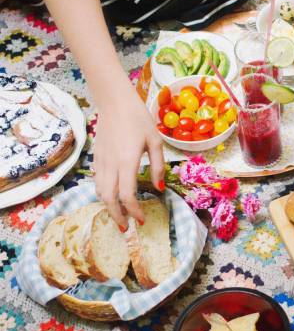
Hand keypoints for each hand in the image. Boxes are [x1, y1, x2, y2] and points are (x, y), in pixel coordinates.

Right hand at [93, 84, 164, 230]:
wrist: (114, 102)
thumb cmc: (139, 119)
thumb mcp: (155, 141)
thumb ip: (159, 166)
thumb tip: (160, 188)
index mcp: (127, 162)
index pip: (127, 195)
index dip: (133, 211)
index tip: (142, 219)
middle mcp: (111, 164)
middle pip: (109, 199)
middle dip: (117, 216)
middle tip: (126, 228)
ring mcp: (100, 161)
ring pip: (99, 192)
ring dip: (108, 207)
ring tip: (119, 215)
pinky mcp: (96, 158)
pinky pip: (97, 182)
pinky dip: (103, 194)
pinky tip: (112, 197)